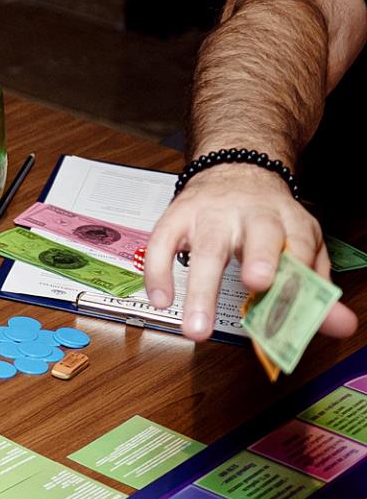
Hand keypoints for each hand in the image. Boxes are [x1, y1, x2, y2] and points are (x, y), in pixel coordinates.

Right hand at [143, 165, 357, 341]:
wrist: (235, 170)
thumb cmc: (269, 219)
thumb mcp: (304, 245)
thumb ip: (318, 287)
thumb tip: (340, 326)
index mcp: (288, 220)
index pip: (301, 244)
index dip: (301, 273)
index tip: (297, 306)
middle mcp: (252, 213)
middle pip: (259, 236)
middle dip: (261, 259)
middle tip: (259, 285)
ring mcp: (211, 214)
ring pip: (207, 247)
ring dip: (201, 289)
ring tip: (198, 328)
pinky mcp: (177, 216)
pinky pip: (162, 242)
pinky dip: (158, 272)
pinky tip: (162, 299)